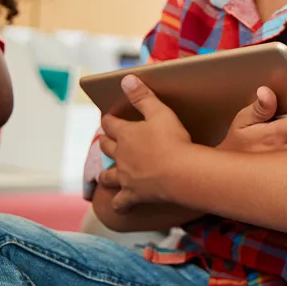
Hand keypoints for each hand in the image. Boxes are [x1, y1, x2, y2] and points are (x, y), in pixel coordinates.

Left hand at [98, 76, 191, 212]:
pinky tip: (121, 206)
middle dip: (106, 143)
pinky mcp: (133, 195)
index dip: (110, 119)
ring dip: (105, 174)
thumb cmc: (173, 141)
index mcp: (126, 134)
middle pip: (106, 147)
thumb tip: (125, 79)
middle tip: (110, 141)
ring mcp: (125, 177)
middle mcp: (121, 156)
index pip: (111, 123)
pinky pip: (121, 203)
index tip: (112, 117)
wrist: (181, 173)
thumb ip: (143, 96)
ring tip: (106, 175)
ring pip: (107, 176)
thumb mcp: (161, 113)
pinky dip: (119, 205)